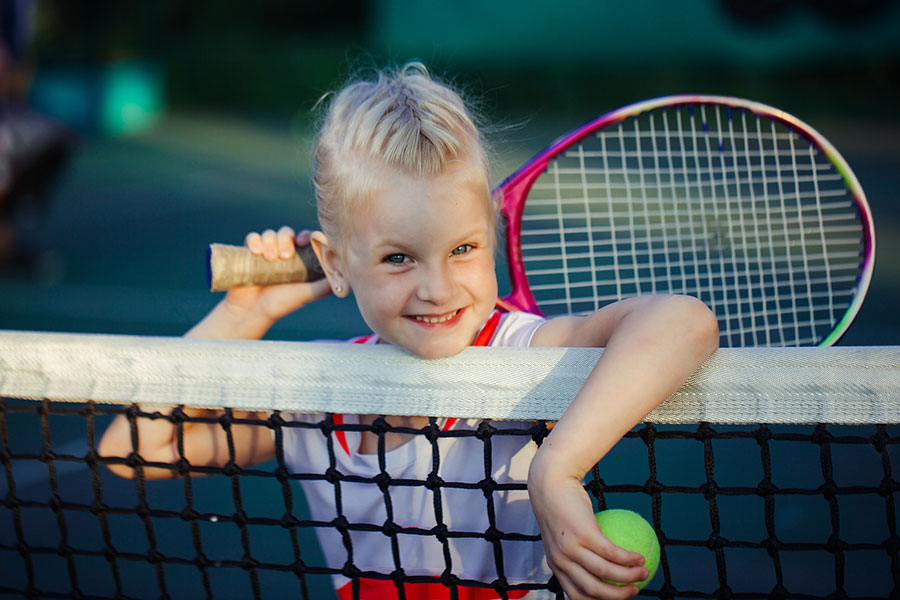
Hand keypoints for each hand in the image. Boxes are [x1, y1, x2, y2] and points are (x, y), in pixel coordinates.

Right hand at [222, 226, 331, 325]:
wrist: (253, 312)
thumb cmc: (281, 303)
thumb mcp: (307, 294)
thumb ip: (324, 285)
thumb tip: (344, 276)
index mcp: (299, 259)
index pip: (305, 238)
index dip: (306, 235)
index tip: (303, 241)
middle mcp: (283, 252)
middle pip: (287, 233)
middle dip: (286, 240)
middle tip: (285, 256)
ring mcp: (266, 251)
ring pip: (270, 233)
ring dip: (270, 241)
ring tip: (269, 258)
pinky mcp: (250, 253)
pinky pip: (252, 237)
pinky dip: (254, 240)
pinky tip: (256, 251)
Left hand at [529, 449, 648, 598]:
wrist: (551, 481)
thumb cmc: (561, 506)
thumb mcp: (563, 533)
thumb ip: (577, 550)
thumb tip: (603, 564)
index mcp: (555, 565)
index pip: (577, 596)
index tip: (616, 597)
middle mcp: (561, 561)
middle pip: (594, 591)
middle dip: (618, 596)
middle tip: (635, 591)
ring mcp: (571, 549)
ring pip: (607, 574)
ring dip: (630, 577)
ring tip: (645, 572)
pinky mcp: (584, 535)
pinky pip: (612, 552)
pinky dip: (629, 558)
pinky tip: (641, 557)